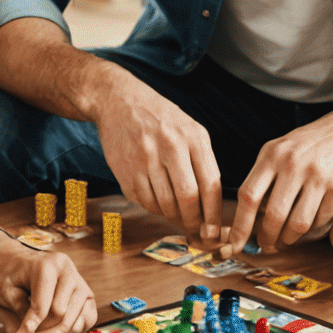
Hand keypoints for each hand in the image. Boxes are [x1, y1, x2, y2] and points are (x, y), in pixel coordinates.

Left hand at [0, 234, 97, 332]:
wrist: (14, 262)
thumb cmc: (7, 275)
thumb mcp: (3, 292)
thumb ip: (17, 315)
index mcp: (47, 264)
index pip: (44, 305)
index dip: (31, 325)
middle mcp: (68, 270)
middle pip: (61, 315)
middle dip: (43, 332)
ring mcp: (80, 282)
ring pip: (75, 321)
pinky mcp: (87, 294)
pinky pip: (88, 320)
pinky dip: (72, 331)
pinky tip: (54, 331)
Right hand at [89, 66, 222, 238]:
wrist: (119, 101)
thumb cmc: (160, 117)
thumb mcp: (190, 128)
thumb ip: (202, 162)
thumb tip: (211, 205)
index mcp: (193, 137)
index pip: (210, 185)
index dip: (214, 214)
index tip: (214, 231)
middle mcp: (170, 147)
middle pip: (188, 198)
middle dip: (193, 221)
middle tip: (196, 230)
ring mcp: (146, 160)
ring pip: (164, 204)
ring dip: (173, 217)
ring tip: (178, 216)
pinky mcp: (126, 171)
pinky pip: (144, 201)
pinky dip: (154, 208)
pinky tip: (158, 203)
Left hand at [225, 102, 332, 254]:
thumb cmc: (307, 144)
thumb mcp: (279, 149)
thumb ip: (263, 178)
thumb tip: (250, 219)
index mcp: (273, 155)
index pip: (249, 196)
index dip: (240, 225)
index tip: (234, 244)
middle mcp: (294, 165)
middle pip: (274, 216)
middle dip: (267, 237)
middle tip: (266, 244)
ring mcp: (319, 177)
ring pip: (298, 224)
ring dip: (289, 238)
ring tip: (286, 237)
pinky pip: (320, 221)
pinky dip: (312, 228)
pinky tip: (308, 221)